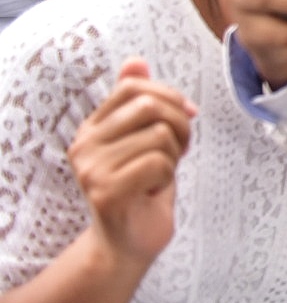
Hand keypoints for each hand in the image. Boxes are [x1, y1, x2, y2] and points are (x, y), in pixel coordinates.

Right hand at [69, 58, 196, 267]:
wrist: (130, 241)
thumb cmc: (142, 187)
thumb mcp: (143, 138)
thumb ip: (136, 101)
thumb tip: (135, 61)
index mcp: (92, 127)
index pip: (133, 87)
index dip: (169, 96)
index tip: (187, 114)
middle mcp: (84, 145)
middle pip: (149, 106)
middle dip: (179, 124)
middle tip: (179, 149)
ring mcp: (91, 169)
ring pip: (159, 135)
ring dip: (175, 153)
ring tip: (163, 171)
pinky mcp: (106, 192)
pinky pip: (158, 163)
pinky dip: (169, 175)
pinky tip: (155, 189)